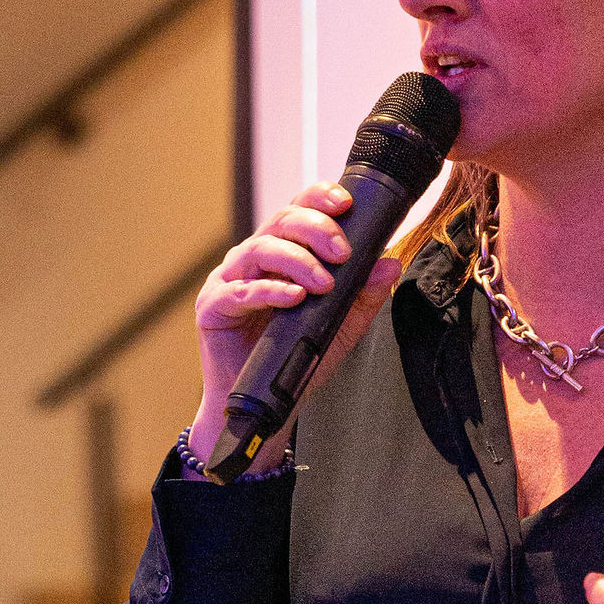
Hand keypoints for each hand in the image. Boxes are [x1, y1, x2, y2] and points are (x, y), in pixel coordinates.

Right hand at [186, 182, 398, 473]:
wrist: (265, 405)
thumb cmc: (294, 359)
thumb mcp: (339, 326)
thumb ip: (363, 295)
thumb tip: (389, 264)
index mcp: (280, 253)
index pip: (298, 209)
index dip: (319, 198)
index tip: (346, 204)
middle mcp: (253, 259)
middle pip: (280, 221)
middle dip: (315, 229)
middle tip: (342, 253)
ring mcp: (229, 280)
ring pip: (260, 248)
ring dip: (297, 261)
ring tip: (323, 284)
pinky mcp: (213, 307)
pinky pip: (241, 291)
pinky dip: (270, 291)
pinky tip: (294, 297)